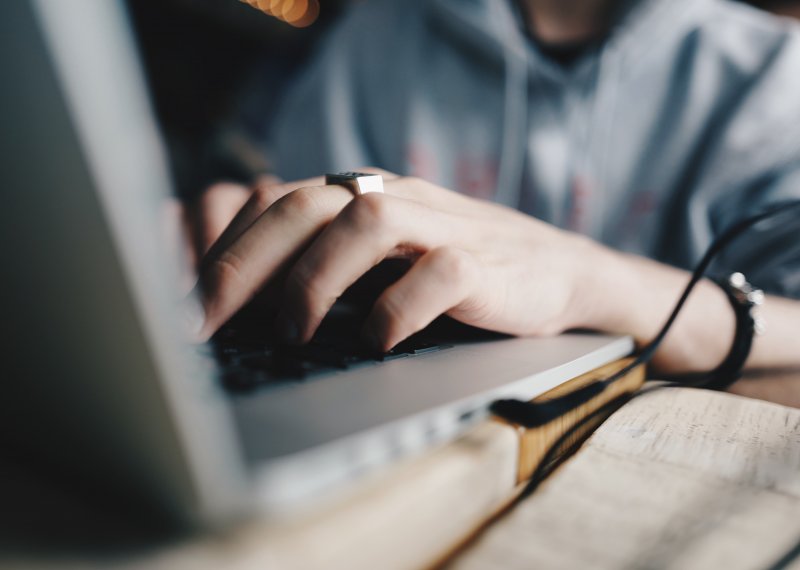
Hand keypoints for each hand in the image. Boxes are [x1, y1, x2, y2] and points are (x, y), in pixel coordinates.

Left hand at [194, 169, 600, 349]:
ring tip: (293, 332)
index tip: (187, 309)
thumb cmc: (455, 272)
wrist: (555, 271)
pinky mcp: (485, 262)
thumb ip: (328, 267)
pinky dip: (399, 307)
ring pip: (367, 223)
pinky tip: (378, 342)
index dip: (224, 253)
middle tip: (208, 321)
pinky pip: (438, 272)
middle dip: (245, 264)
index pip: (276, 206)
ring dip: (317, 278)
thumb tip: (244, 312)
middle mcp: (395, 199)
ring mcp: (442, 225)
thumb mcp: (383, 263)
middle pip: (305, 206)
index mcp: (362, 196)